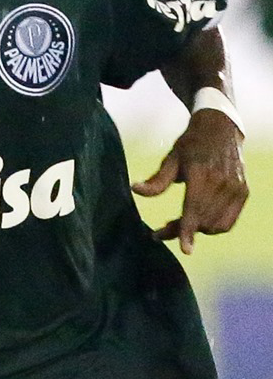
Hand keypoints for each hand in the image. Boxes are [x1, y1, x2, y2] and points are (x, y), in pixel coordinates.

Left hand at [131, 108, 247, 254]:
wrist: (221, 129)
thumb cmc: (191, 144)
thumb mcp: (171, 158)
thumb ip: (157, 180)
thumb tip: (135, 190)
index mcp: (201, 173)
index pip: (194, 208)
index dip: (188, 230)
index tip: (185, 250)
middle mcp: (222, 182)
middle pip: (202, 220)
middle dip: (181, 231)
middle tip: (162, 229)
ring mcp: (236, 188)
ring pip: (216, 225)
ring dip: (196, 231)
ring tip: (179, 224)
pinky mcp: (243, 193)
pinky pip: (228, 222)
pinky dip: (212, 227)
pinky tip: (197, 221)